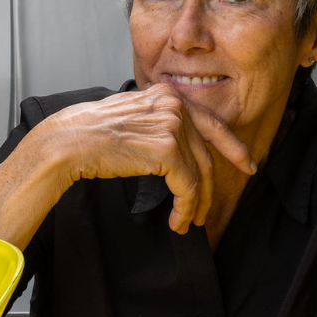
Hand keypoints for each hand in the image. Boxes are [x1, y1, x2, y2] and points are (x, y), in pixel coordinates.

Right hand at [46, 83, 255, 232]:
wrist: (68, 141)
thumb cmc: (90, 134)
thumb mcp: (133, 118)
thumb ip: (158, 123)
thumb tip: (180, 149)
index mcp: (166, 94)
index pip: (210, 122)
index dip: (233, 146)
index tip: (248, 164)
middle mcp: (173, 104)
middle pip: (206, 153)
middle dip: (210, 188)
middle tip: (207, 212)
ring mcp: (172, 124)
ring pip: (199, 174)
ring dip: (195, 205)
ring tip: (187, 222)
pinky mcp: (167, 149)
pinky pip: (188, 186)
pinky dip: (185, 208)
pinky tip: (177, 221)